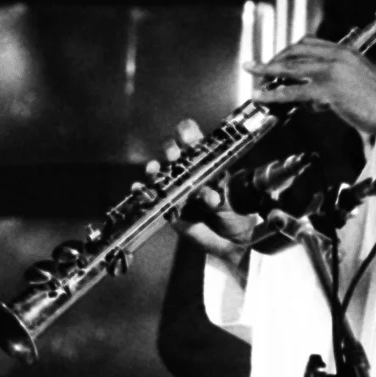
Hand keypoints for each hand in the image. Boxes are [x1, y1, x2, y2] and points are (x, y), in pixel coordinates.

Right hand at [146, 119, 256, 262]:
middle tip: (174, 155)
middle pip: (173, 152)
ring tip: (154, 171)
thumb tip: (211, 198)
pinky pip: (151, 197)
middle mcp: (190, 172)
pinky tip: (138, 188)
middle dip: (171, 150)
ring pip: (160, 172)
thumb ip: (221, 198)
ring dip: (155, 168)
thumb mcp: (233, 202)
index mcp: (208, 163)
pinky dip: (142, 191)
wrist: (232, 242)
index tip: (187, 137)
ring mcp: (177, 189)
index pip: (195, 141)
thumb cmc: (237, 214)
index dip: (188, 134)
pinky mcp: (167, 207)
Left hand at [246, 38, 375, 137]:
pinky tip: (261, 96)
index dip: (289, 50)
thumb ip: (337, 82)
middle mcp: (338, 56)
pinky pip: (294, 91)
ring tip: (252, 72)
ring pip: (291, 68)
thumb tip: (314, 98)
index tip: (277, 58)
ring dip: (267, 71)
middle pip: (296, 51)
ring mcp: (332, 71)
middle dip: (275, 58)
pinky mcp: (329, 90)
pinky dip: (274, 94)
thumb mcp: (358, 82)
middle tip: (259, 67)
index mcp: (346, 51)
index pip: (310, 43)